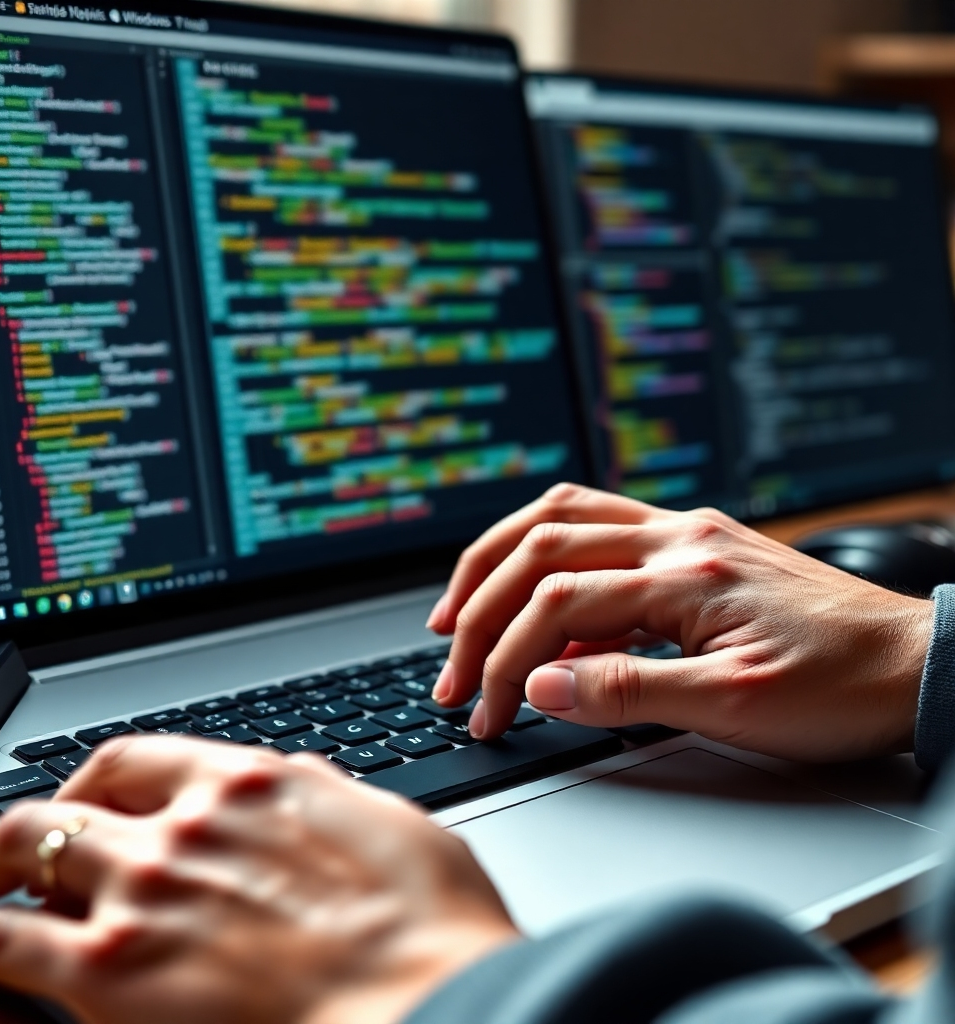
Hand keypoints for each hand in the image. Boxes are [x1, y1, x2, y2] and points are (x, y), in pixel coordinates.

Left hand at [0, 737, 516, 1023]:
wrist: (425, 996)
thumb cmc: (426, 923)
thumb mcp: (387, 824)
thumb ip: (324, 797)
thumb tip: (298, 788)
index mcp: (249, 782)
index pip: (137, 756)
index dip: (93, 777)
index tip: (82, 797)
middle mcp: (184, 823)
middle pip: (64, 802)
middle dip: (20, 826)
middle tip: (1, 853)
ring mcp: (143, 891)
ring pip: (18, 855)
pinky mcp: (110, 973)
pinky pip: (3, 947)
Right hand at [428, 483, 933, 759]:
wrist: (915, 663)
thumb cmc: (840, 686)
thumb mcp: (735, 707)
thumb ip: (626, 691)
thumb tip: (539, 686)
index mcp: (685, 572)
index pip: (558, 604)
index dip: (506, 659)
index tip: (485, 711)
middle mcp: (677, 534)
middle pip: (541, 546)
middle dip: (480, 605)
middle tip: (450, 663)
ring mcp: (683, 531)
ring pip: (561, 517)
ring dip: (498, 559)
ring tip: (458, 606)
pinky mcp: (691, 544)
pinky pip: (596, 528)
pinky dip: (544, 556)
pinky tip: (529, 591)